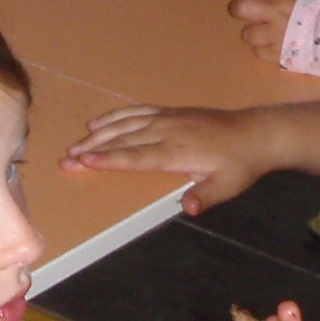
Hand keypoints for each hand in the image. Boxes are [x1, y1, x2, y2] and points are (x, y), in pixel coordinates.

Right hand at [60, 103, 269, 215]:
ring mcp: (165, 118)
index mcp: (176, 152)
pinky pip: (135, 112)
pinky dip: (114, 116)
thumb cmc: (239, 165)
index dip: (109, 159)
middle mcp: (166, 131)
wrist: (254, 133)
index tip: (84, 161)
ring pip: (124, 124)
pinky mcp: (168, 112)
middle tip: (66, 157)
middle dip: (92, 149)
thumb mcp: (227, 186)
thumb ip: (205, 196)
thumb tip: (187, 208)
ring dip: (97, 133)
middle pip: (122, 139)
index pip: (135, 156)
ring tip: (75, 143)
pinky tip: (98, 122)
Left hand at [231, 0, 319, 62]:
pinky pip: (259, 52)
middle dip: (237, 9)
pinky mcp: (279, 54)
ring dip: (252, 33)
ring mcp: (275, 35)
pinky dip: (264, 50)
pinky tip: (273, 47)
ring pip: (248, 34)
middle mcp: (275, 13)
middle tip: (241, 12)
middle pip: (242, 8)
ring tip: (261, 33)